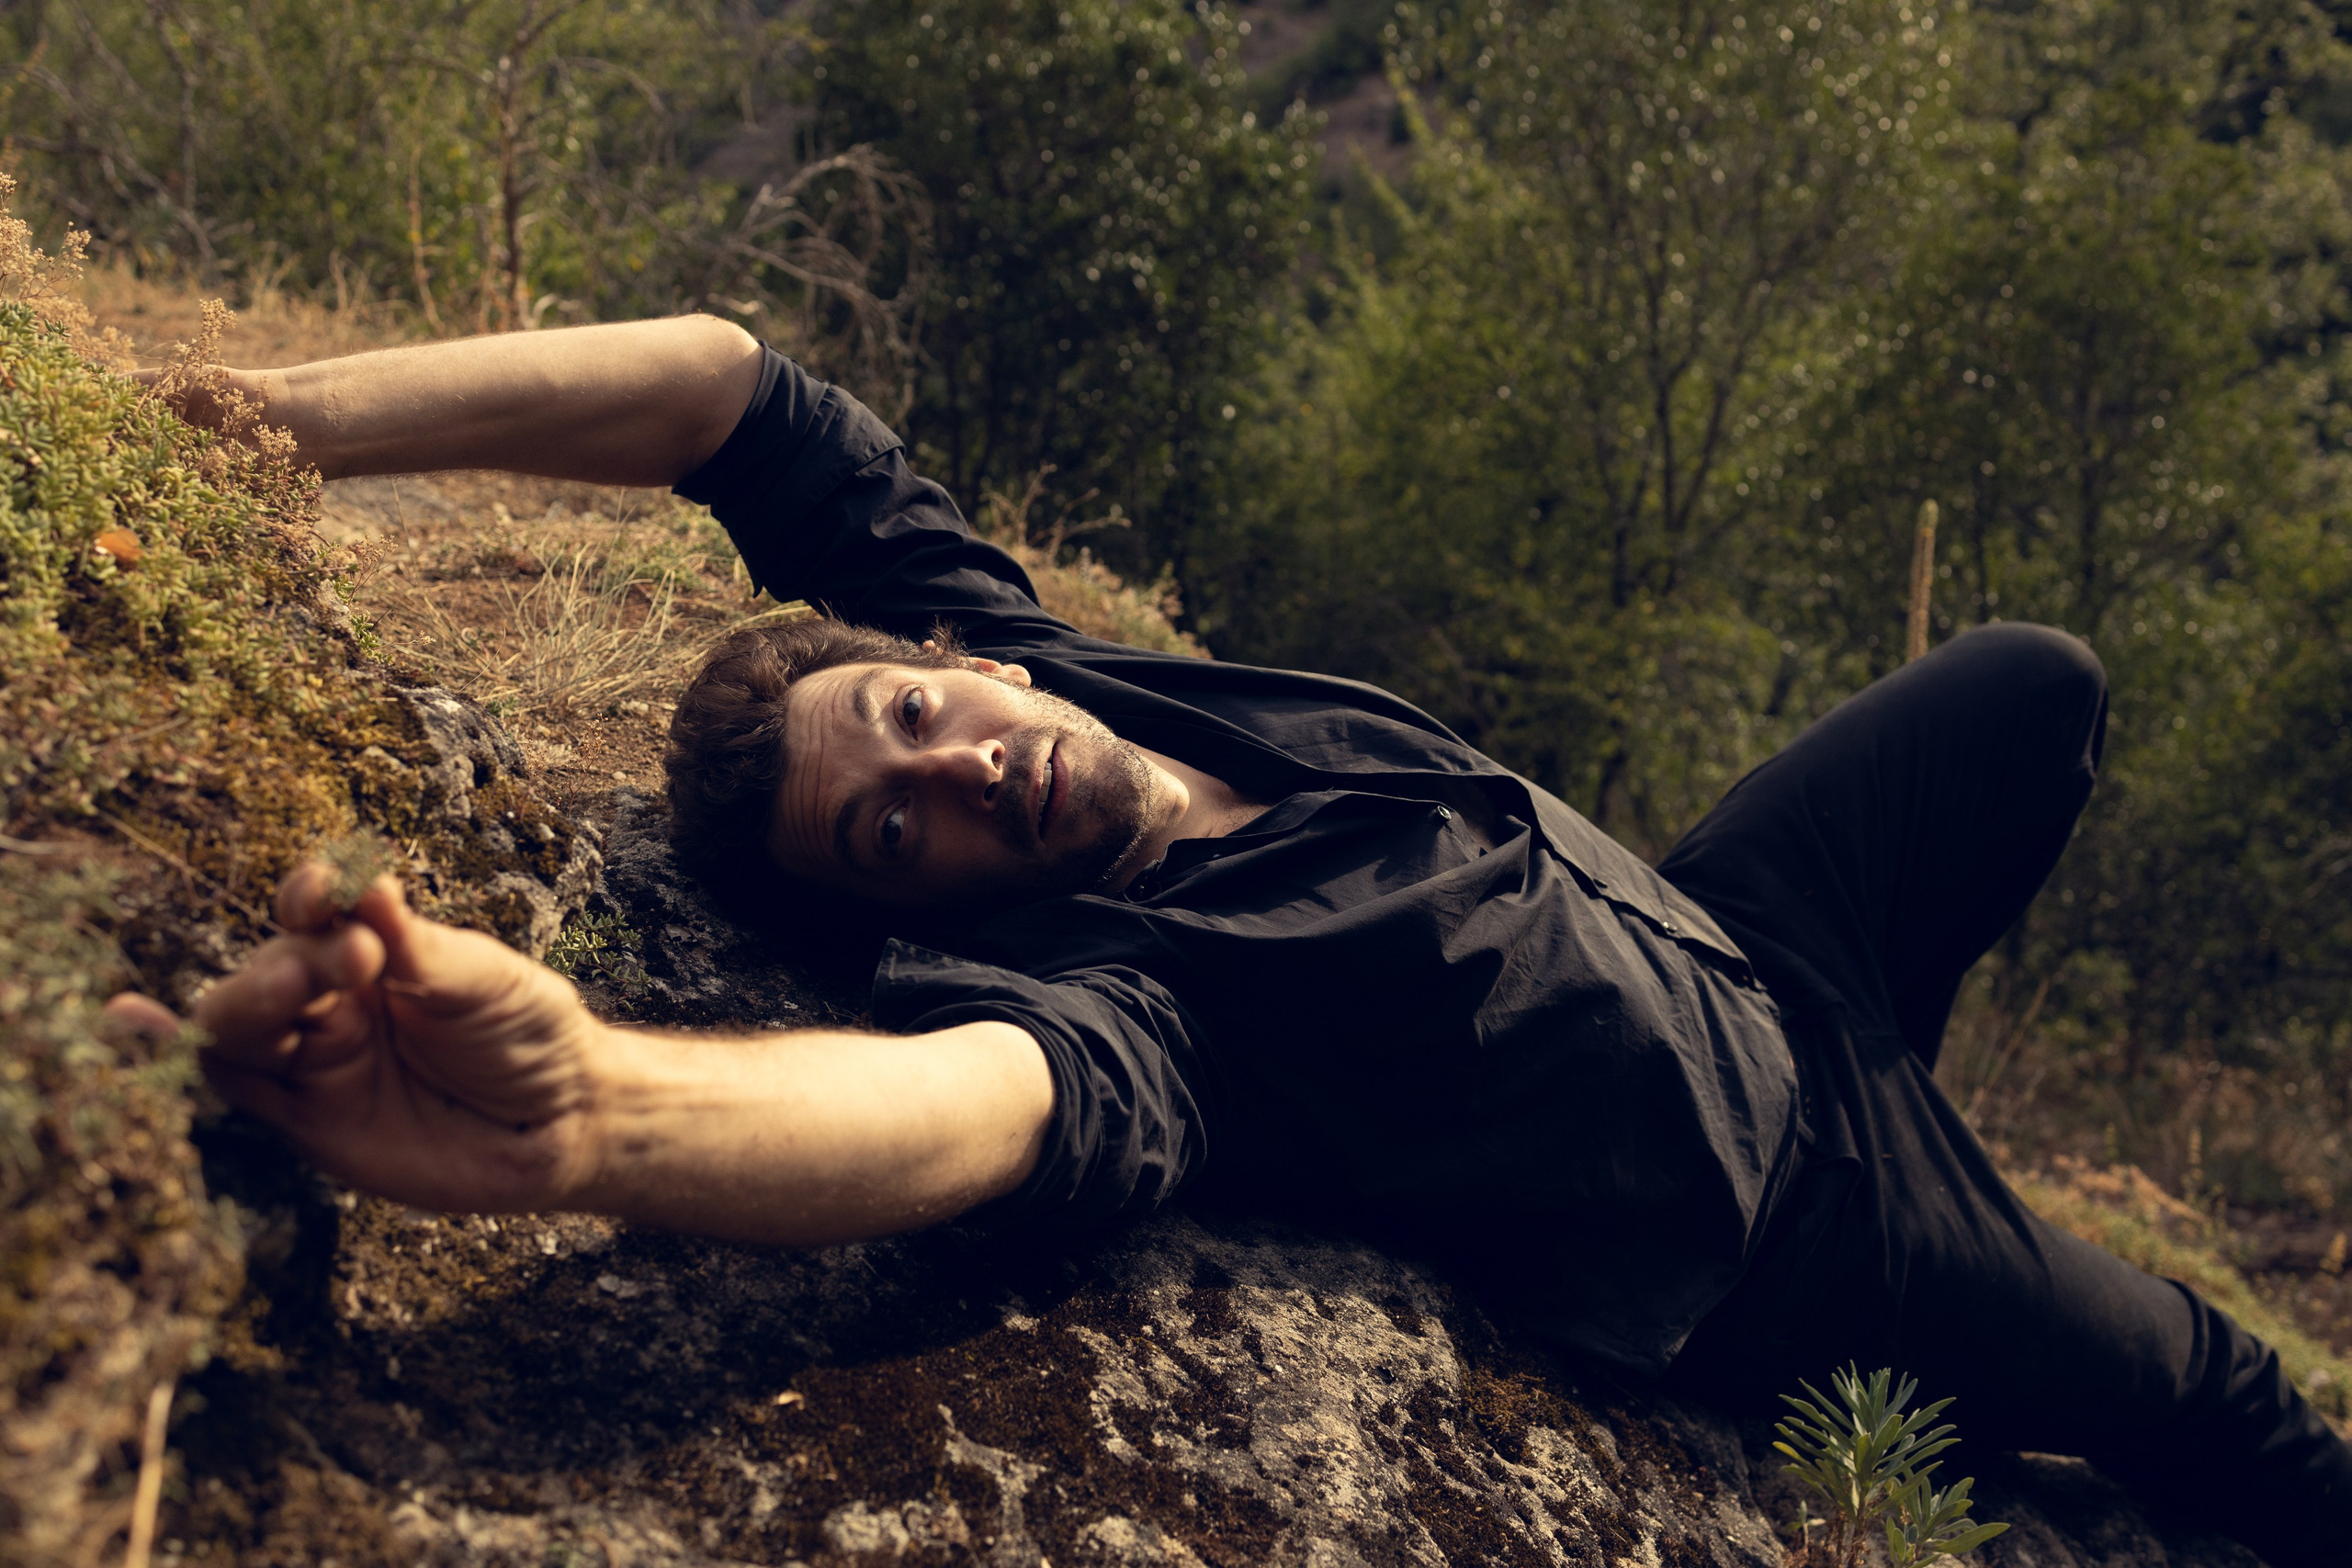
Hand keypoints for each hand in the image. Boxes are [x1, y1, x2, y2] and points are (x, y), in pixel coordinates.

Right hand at [107, 862, 608, 1213]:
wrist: (565, 1125)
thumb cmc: (531, 1035)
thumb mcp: (489, 984)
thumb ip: (423, 950)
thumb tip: (367, 888)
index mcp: (376, 950)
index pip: (318, 915)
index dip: (310, 899)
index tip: (325, 892)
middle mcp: (334, 999)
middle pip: (272, 972)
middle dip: (297, 963)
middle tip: (356, 963)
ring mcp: (316, 1060)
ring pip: (242, 1027)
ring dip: (251, 1004)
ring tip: (293, 992)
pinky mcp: (308, 1120)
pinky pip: (233, 1087)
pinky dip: (176, 1054)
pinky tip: (129, 1024)